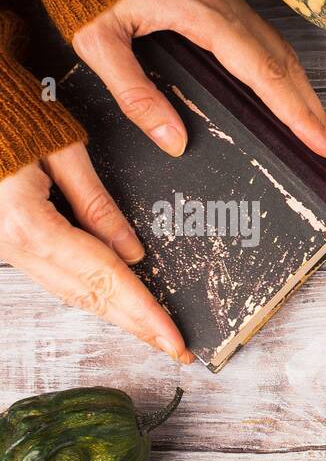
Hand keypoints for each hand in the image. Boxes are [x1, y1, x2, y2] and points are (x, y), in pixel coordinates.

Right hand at [0, 143, 191, 362]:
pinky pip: (51, 273)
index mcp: (28, 223)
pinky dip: (87, 289)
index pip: (104, 277)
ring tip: (152, 330)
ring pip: (67, 290)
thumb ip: (96, 201)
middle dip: (135, 324)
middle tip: (174, 347)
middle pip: (87, 294)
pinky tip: (114, 299)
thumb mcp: (59, 146)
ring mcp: (1, 245)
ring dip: (113, 312)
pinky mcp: (1, 239)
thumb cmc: (3, 112)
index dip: (144, 312)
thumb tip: (132, 252)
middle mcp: (10, 243)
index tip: (174, 340)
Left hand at [72, 0, 325, 167]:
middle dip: (316, 116)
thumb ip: (134, 93)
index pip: (263, 73)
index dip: (296, 113)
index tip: (321, 145)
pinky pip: (270, 43)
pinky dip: (290, 78)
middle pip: (286, 67)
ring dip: (308, 99)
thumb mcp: (97, 41)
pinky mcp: (227, 4)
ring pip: (283, 55)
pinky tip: (296, 101)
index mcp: (203, 15)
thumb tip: (172, 141)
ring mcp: (231, 2)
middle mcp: (228, 6)